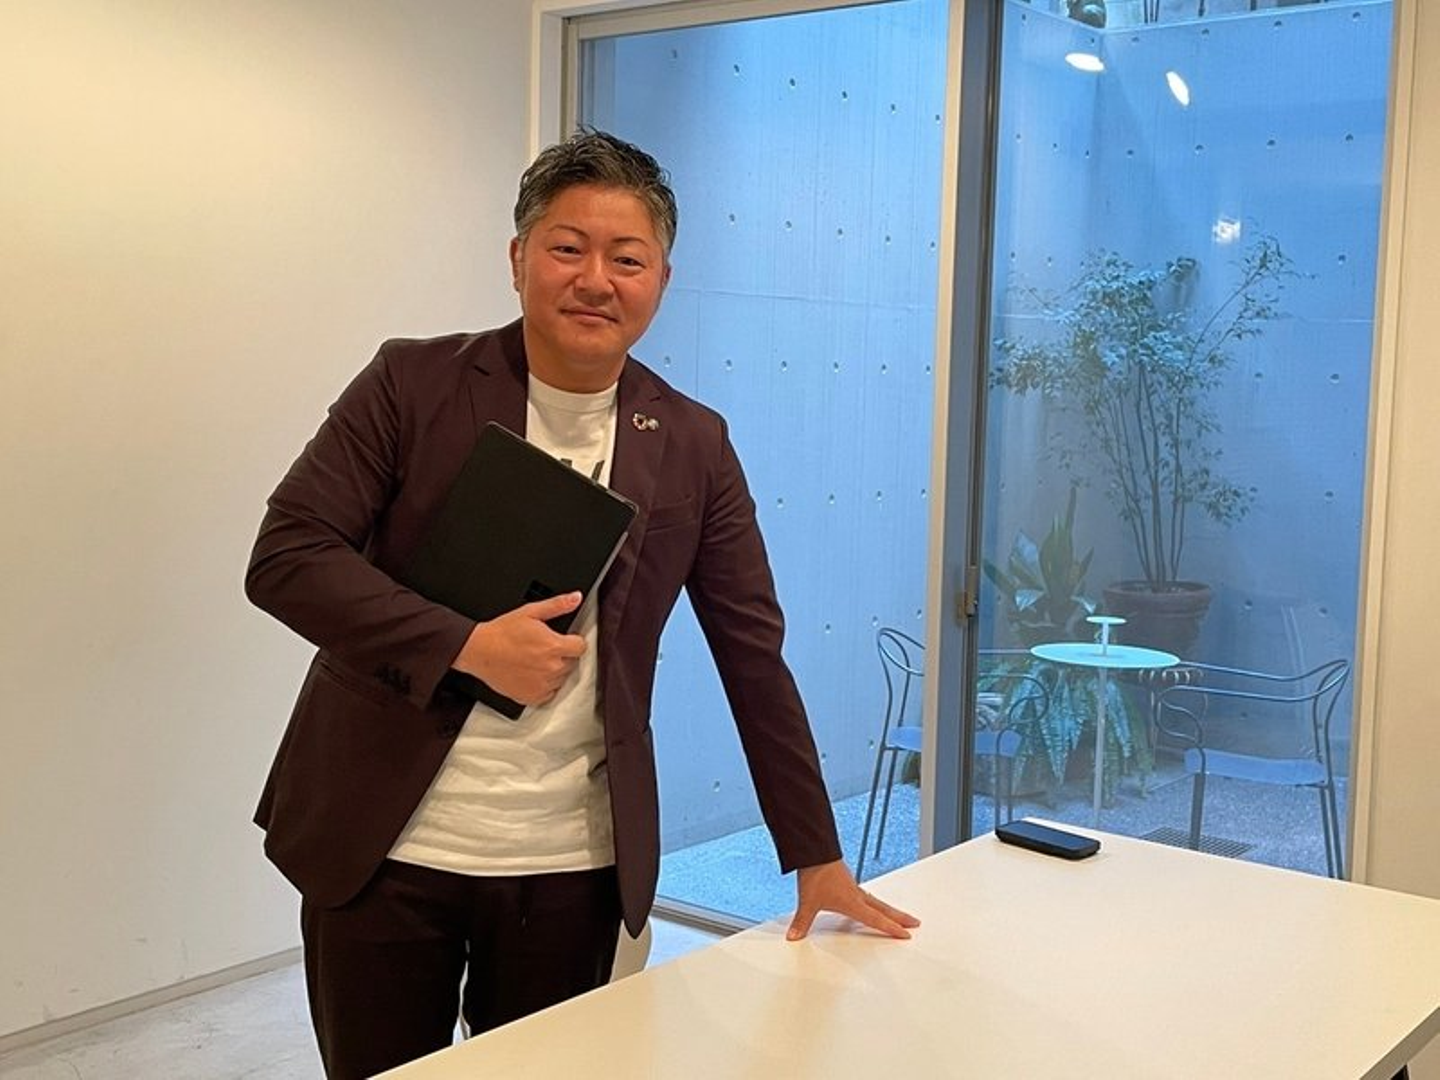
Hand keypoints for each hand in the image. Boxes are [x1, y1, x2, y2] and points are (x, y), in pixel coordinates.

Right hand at [451, 592, 586, 704]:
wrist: (478, 651)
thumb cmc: (501, 633)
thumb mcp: (530, 612)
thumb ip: (557, 605)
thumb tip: (575, 598)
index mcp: (554, 646)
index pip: (581, 647)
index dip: (573, 641)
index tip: (563, 640)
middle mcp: (551, 668)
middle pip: (572, 663)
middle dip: (562, 655)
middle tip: (543, 648)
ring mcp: (542, 685)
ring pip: (561, 678)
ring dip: (554, 670)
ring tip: (535, 660)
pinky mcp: (532, 697)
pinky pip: (549, 693)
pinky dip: (543, 685)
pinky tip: (531, 673)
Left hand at [786, 859, 919, 940]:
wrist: (814, 851)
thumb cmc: (816, 874)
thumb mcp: (808, 902)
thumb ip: (802, 922)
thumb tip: (793, 936)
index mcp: (853, 902)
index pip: (876, 919)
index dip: (891, 928)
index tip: (906, 934)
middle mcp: (857, 894)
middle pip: (884, 909)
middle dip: (899, 917)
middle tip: (914, 923)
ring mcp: (853, 887)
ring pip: (876, 901)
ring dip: (888, 909)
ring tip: (898, 915)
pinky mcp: (847, 880)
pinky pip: (865, 894)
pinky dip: (872, 901)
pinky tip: (867, 903)